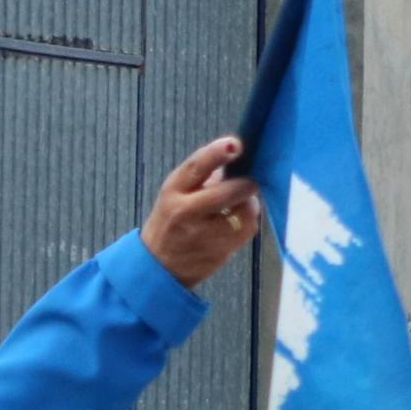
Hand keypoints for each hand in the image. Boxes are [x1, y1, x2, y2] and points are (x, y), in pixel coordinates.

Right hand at [143, 137, 262, 288]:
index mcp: (173, 190)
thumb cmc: (172, 222)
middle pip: (227, 193)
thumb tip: (231, 158)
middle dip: (245, 184)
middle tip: (250, 181)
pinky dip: (249, 221)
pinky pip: (247, 231)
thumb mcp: (175, 194)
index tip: (235, 144)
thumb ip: (201, 177)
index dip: (217, 154)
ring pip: (243, 213)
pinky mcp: (220, 251)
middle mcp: (187, 211)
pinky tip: (240, 219)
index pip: (196, 167)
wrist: (159, 265)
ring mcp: (205, 234)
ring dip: (250, 204)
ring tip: (242, 202)